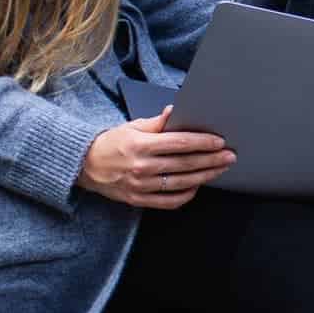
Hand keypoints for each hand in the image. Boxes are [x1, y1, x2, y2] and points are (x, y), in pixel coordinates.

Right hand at [78, 106, 235, 208]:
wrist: (84, 165)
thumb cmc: (111, 143)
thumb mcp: (133, 126)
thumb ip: (157, 122)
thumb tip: (175, 111)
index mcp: (141, 145)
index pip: (180, 143)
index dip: (203, 142)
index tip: (219, 141)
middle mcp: (142, 167)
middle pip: (185, 164)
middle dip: (211, 159)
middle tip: (229, 156)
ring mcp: (141, 186)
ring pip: (181, 183)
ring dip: (205, 176)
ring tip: (220, 169)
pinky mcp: (138, 200)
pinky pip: (169, 201)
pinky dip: (186, 195)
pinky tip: (197, 186)